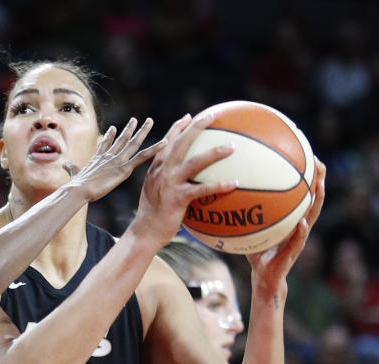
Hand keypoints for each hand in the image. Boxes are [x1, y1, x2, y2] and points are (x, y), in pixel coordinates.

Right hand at [63, 117, 164, 201]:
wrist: (79, 189)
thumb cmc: (76, 185)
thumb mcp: (74, 174)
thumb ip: (71, 168)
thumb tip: (63, 165)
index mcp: (98, 158)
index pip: (105, 144)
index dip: (109, 136)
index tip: (113, 128)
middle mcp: (109, 156)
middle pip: (122, 139)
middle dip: (129, 129)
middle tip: (136, 119)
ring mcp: (118, 160)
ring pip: (133, 143)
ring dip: (142, 132)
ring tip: (150, 121)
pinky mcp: (124, 168)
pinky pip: (142, 157)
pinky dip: (154, 149)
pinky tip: (165, 142)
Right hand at [131, 112, 238, 248]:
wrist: (144, 232)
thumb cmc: (153, 214)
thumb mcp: (154, 191)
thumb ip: (165, 179)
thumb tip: (183, 176)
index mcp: (156, 168)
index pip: (167, 142)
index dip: (178, 128)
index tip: (190, 117)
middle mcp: (162, 171)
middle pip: (180, 143)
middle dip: (196, 127)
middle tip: (212, 115)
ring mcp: (169, 184)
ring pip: (194, 162)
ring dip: (214, 152)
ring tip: (232, 146)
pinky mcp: (177, 198)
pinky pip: (202, 189)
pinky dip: (219, 185)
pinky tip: (234, 183)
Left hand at [246, 158, 325, 290]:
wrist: (264, 277)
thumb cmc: (257, 250)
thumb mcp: (249, 227)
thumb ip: (243, 212)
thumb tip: (225, 192)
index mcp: (291, 216)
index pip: (301, 190)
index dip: (304, 172)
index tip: (304, 151)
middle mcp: (299, 223)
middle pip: (313, 196)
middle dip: (318, 178)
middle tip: (317, 160)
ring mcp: (299, 237)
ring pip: (312, 215)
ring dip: (317, 200)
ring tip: (319, 184)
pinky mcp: (293, 252)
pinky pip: (299, 239)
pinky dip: (301, 231)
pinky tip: (302, 222)